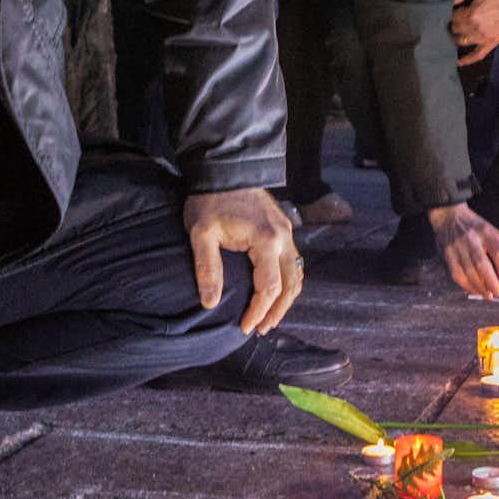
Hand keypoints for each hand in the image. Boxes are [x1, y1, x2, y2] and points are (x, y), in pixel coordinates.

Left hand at [184, 188, 302, 334]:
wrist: (223, 169)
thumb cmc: (210, 200)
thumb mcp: (201, 234)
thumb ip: (207, 269)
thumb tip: (210, 303)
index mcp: (266, 240)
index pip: (270, 288)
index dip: (258, 311)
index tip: (245, 327)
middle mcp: (283, 237)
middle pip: (291, 285)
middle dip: (277, 311)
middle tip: (260, 329)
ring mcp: (287, 232)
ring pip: (296, 274)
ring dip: (286, 299)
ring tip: (269, 316)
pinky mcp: (283, 228)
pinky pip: (293, 262)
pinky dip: (288, 281)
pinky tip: (276, 292)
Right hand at [427, 203, 498, 298]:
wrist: (449, 216)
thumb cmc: (476, 228)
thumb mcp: (493, 233)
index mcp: (486, 232)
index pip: (497, 252)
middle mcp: (471, 239)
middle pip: (481, 264)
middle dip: (490, 282)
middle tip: (498, 292)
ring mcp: (457, 248)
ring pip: (468, 272)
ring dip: (479, 287)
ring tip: (488, 295)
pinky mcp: (447, 255)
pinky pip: (457, 275)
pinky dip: (466, 285)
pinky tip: (474, 290)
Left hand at [449, 0, 498, 66]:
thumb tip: (450, 0)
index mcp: (472, 13)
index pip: (453, 17)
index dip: (451, 12)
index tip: (452, 10)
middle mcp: (475, 28)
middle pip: (455, 29)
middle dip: (452, 24)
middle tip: (452, 20)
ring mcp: (483, 38)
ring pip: (462, 41)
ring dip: (455, 38)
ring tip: (454, 33)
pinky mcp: (492, 43)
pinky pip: (477, 55)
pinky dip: (467, 60)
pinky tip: (458, 61)